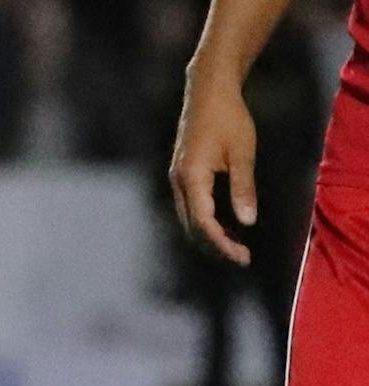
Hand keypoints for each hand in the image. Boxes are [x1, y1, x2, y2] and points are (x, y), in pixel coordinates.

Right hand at [170, 70, 258, 265]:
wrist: (207, 91)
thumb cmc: (229, 118)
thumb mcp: (242, 153)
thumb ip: (243, 188)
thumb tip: (248, 222)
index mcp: (192, 178)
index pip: (204, 223)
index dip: (222, 244)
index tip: (242, 257)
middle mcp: (178, 182)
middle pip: (192, 227)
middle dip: (215, 245)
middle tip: (242, 256)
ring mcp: (176, 179)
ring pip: (188, 219)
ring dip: (209, 235)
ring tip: (235, 244)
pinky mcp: (181, 175)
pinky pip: (189, 207)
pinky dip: (204, 221)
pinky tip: (223, 224)